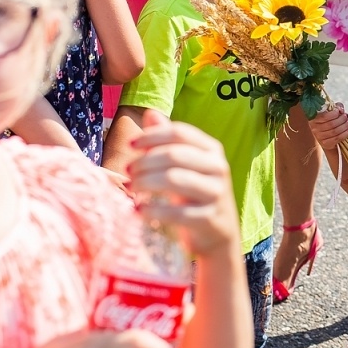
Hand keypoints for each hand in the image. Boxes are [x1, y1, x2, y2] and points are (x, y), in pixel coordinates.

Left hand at [125, 110, 239, 256]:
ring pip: (173, 180)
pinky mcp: (209, 218)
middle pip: (174, 155)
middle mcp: (218, 168)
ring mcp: (216, 194)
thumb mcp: (184, 166)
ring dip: (145, 182)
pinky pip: (176, 212)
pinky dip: (153, 210)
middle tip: (128, 171)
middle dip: (145, 162)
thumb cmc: (194, 195)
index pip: (180, 132)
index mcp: (212, 150)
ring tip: (131, 188)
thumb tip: (150, 113)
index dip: (152, 136)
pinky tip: (138, 211)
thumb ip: (168, 141)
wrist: (217, 235)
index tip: (131, 144)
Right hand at [309, 105, 347, 151]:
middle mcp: (314, 128)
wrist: (327, 137)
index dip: (334, 113)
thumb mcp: (331, 112)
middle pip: (331, 124)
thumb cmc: (329, 121)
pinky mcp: (325, 144)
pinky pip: (337, 138)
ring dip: (344, 126)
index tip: (341, 111)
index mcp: (314, 119)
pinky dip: (345, 134)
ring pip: (335, 131)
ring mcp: (319, 137)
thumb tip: (341, 109)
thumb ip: (336, 107)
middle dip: (342, 119)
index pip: (324, 116)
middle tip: (347, 117)